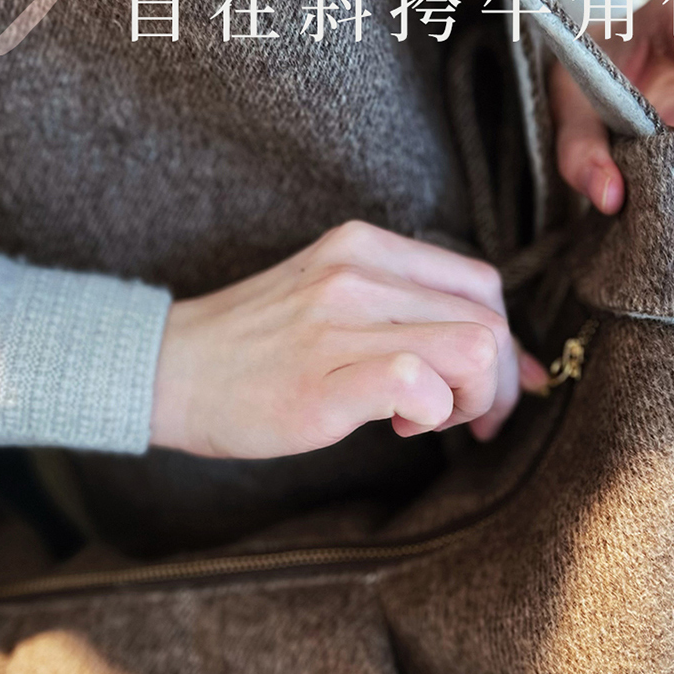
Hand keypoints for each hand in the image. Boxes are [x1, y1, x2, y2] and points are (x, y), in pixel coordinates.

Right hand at [150, 221, 550, 458]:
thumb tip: (494, 355)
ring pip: (472, 347)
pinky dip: (432, 413)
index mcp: (364, 246)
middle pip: (488, 318)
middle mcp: (357, 271)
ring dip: (472, 398)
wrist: (166, 370)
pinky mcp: (322, 378)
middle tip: (471, 419)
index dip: (507, 341)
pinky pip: (419, 382)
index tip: (498, 386)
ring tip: (429, 419)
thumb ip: (400, 308)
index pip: (480, 283)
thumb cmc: (253, 347)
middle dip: (500, 381)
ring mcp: (338, 321)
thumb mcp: (328, 296)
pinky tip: (399, 427)